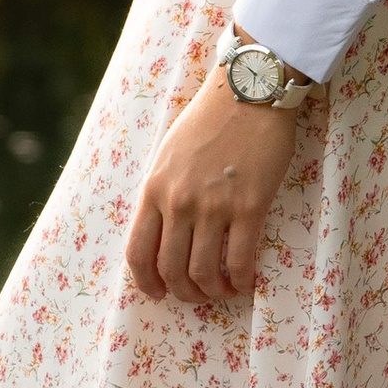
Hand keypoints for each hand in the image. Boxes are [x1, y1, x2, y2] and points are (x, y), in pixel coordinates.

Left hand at [125, 67, 299, 305]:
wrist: (249, 92)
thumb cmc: (210, 118)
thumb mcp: (169, 153)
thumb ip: (163, 190)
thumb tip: (166, 229)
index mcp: (154, 188)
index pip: (138, 252)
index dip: (146, 283)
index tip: (158, 293)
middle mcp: (178, 202)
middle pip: (171, 270)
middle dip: (184, 293)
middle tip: (197, 295)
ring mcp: (214, 206)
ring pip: (204, 272)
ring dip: (213, 292)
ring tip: (224, 290)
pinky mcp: (250, 206)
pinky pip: (241, 260)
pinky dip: (242, 280)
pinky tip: (246, 281)